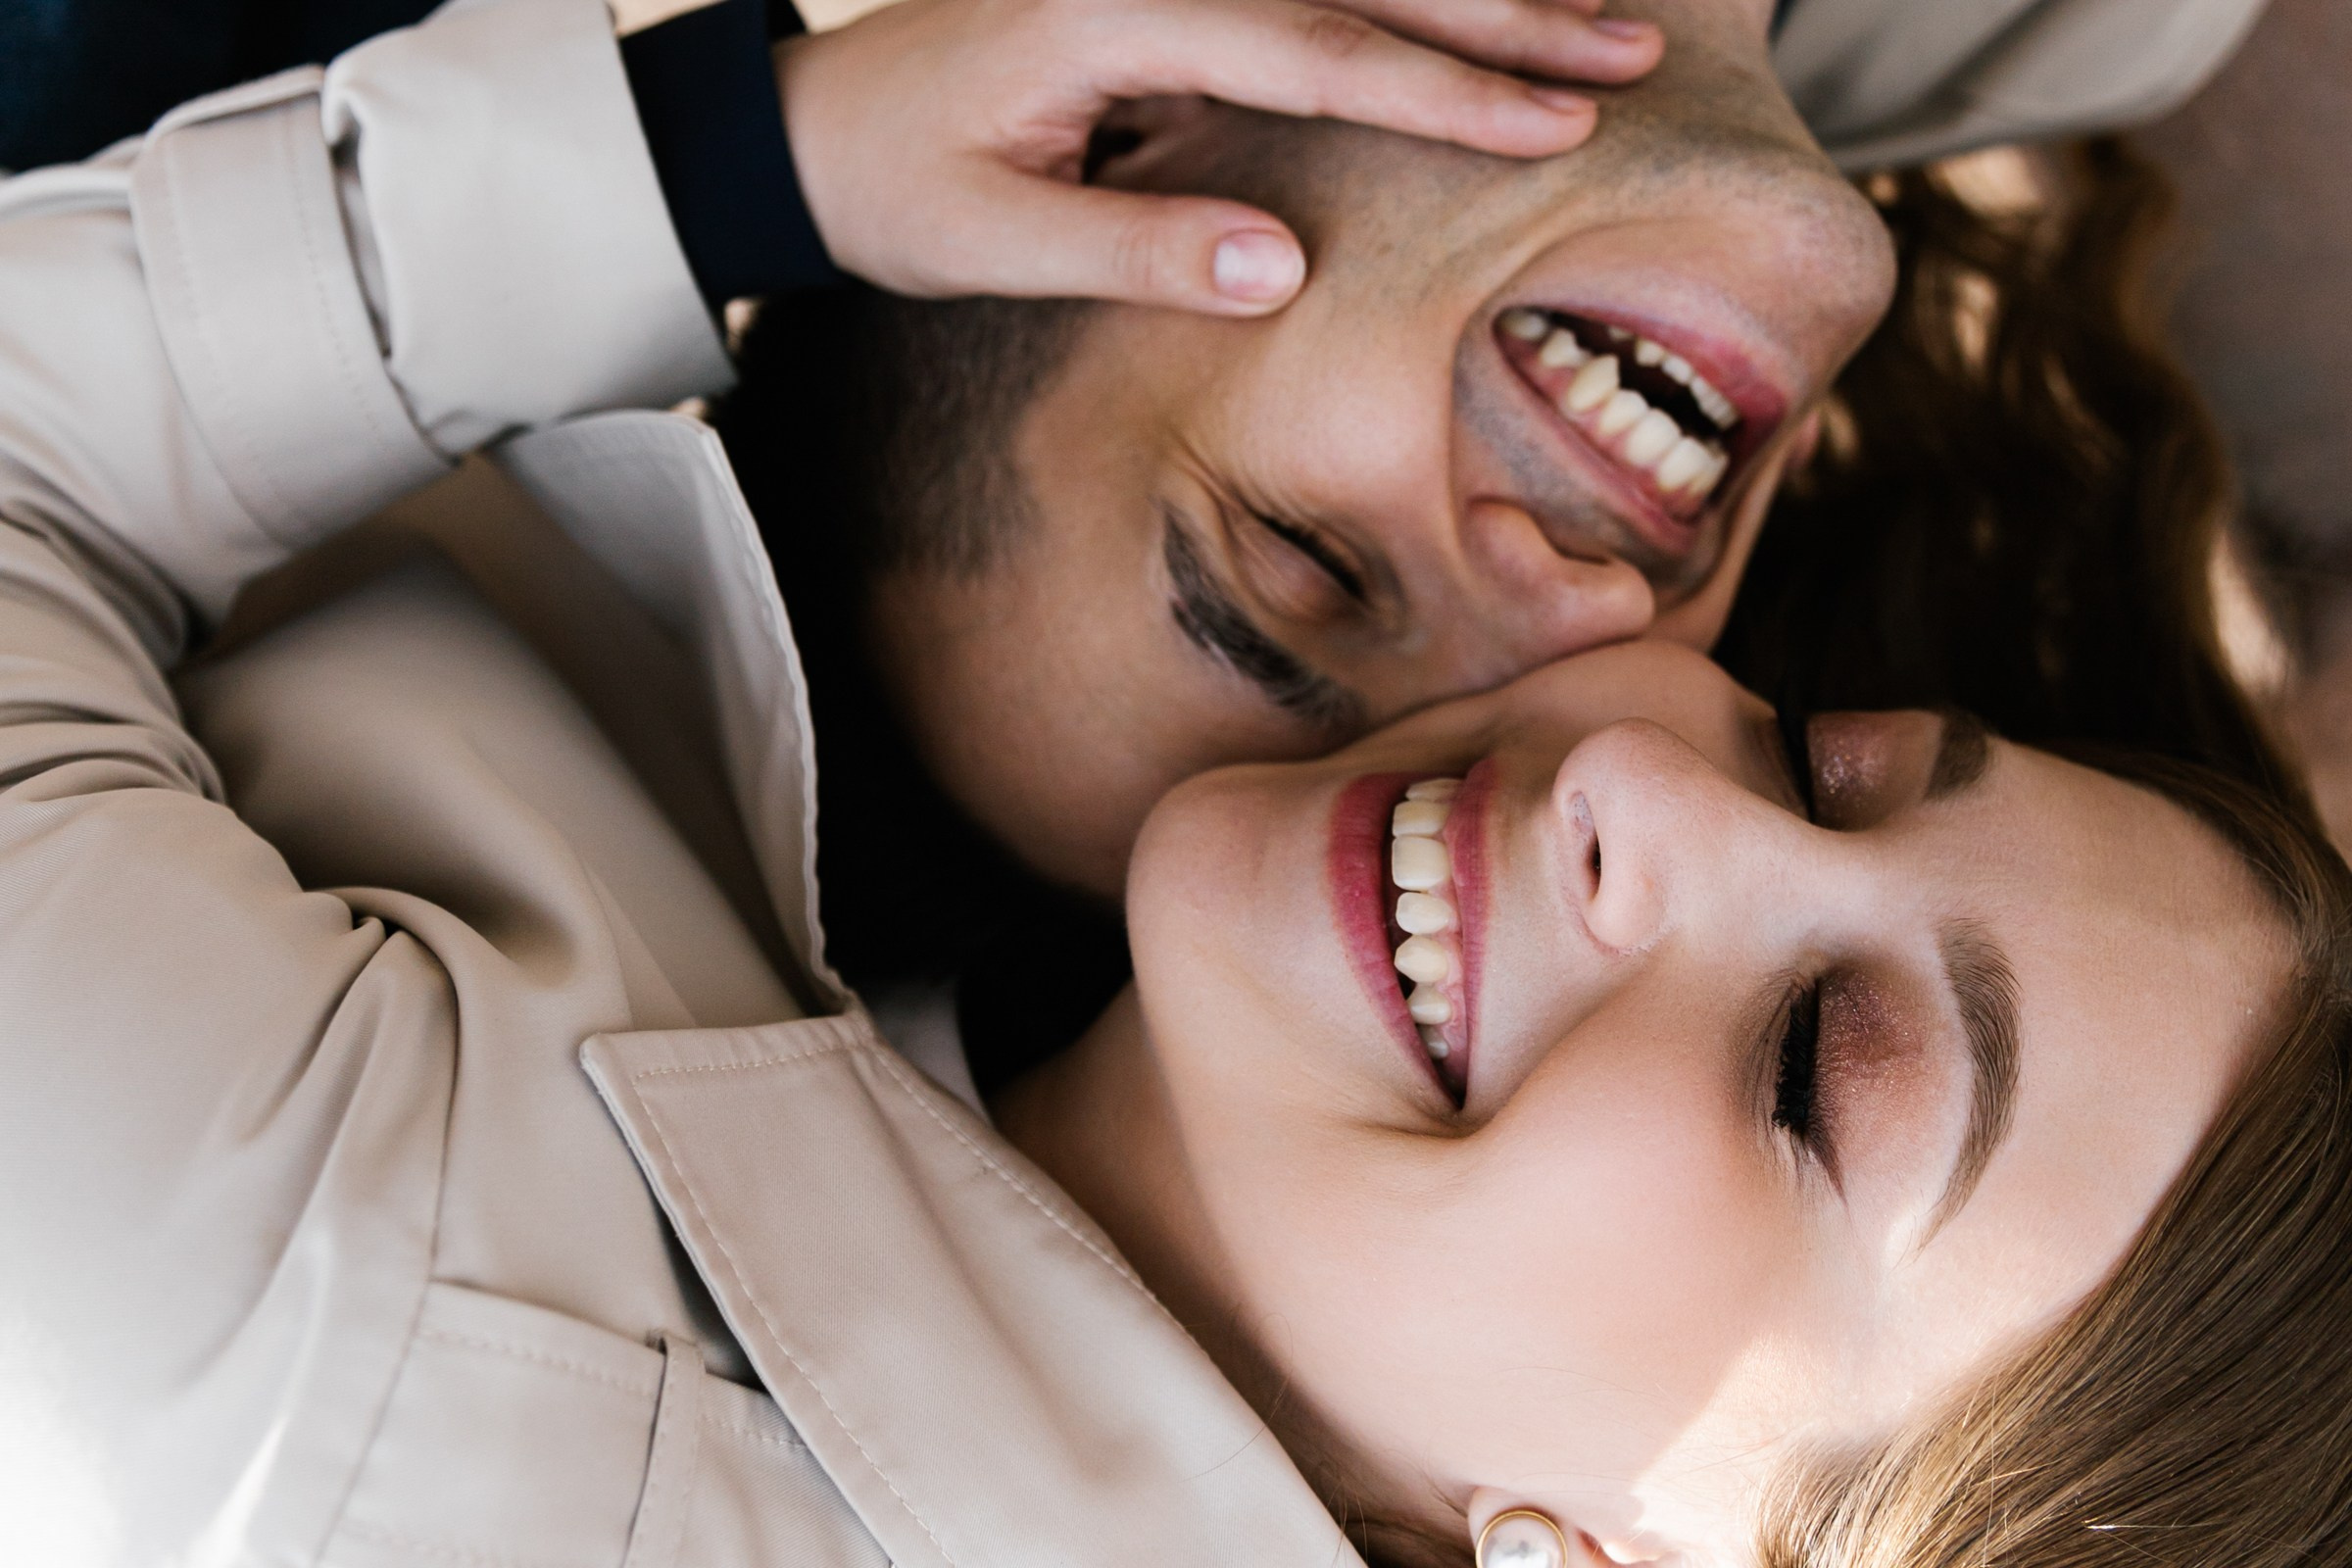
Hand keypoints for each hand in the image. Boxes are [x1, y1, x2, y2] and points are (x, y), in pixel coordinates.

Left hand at [777, 0, 1661, 313]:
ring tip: (1599, 10)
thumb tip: (1284, 269)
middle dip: (1504, 13)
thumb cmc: (890, 187)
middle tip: (1630, 46)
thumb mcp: (990, 243)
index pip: (1313, 46)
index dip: (1441, 86)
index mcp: (1111, 9)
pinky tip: (1471, 2)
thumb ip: (1136, 250)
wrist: (801, 129)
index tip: (1552, 123)